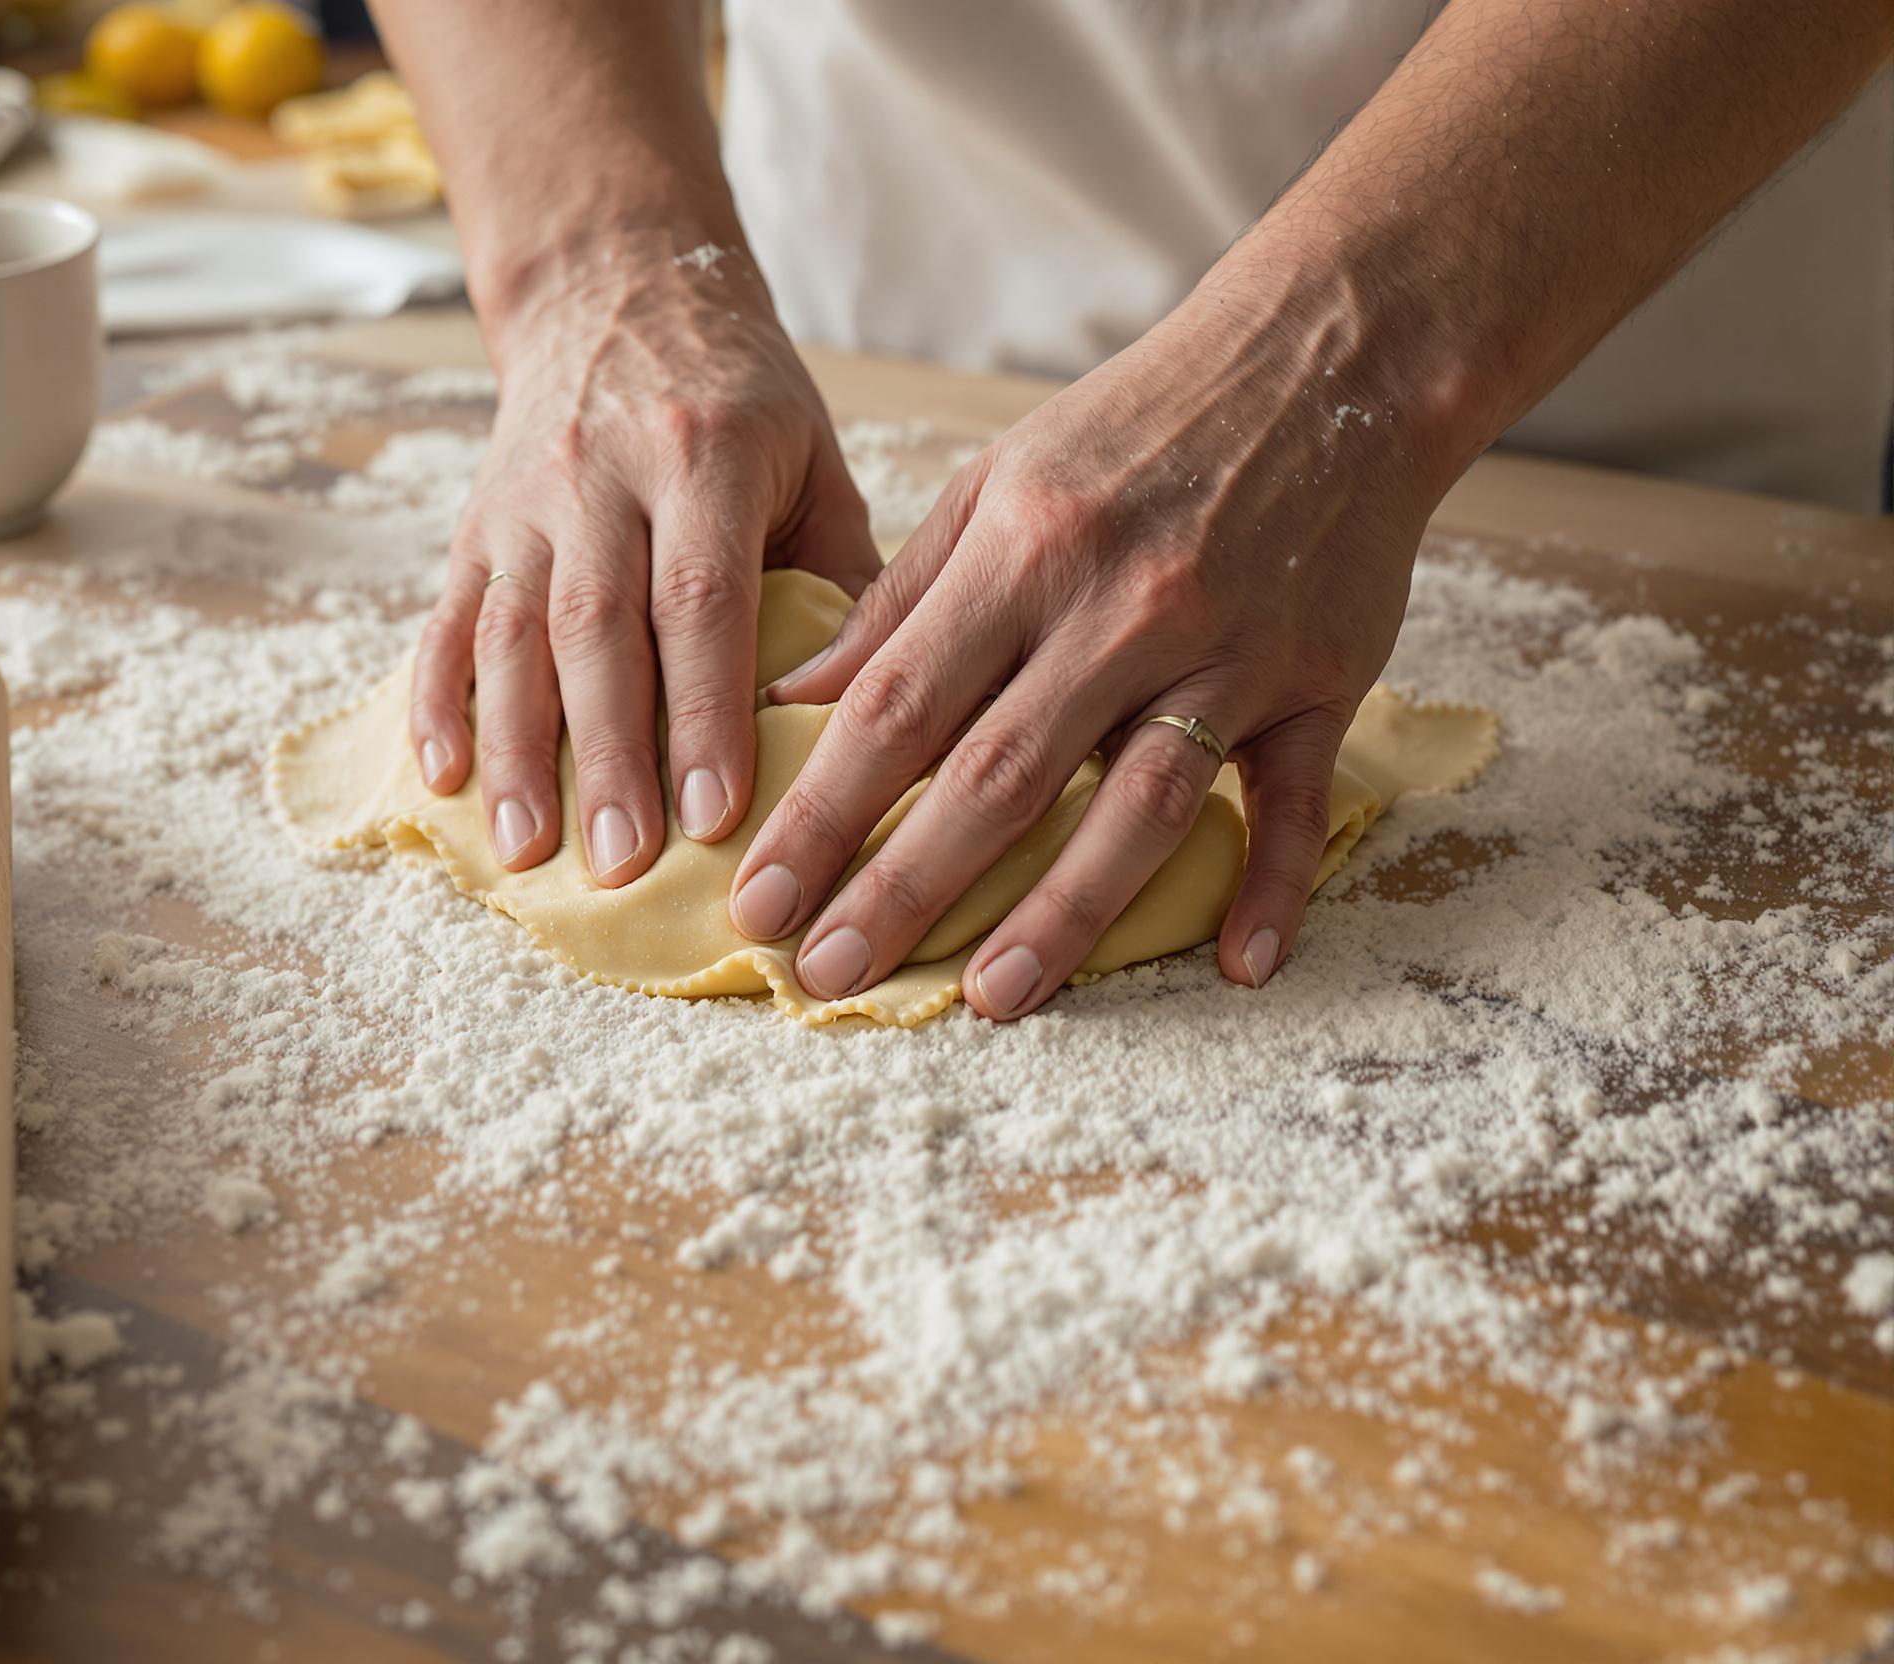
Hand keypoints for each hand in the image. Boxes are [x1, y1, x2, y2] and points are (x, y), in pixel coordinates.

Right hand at [411, 240, 878, 884]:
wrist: (616, 291)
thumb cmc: (741, 398)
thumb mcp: (812, 457)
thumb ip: (845, 575)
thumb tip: (876, 717)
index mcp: (705, 455)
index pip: (701, 597)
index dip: (704, 709)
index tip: (717, 813)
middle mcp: (603, 476)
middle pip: (599, 631)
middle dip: (609, 756)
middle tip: (623, 863)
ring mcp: (525, 501)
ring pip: (511, 634)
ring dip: (516, 750)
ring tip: (528, 850)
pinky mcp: (473, 525)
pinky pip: (445, 621)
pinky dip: (437, 703)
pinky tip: (444, 779)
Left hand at [729, 268, 1453, 1017]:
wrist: (1327, 358)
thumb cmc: (1136, 427)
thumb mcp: (995, 483)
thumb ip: (900, 599)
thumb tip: (795, 701)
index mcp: (1025, 550)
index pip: (897, 705)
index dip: (820, 811)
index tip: (759, 899)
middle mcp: (1120, 606)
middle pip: (999, 773)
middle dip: (903, 884)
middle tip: (828, 974)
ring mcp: (1228, 649)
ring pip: (1138, 805)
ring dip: (1062, 913)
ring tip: (988, 998)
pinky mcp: (1321, 680)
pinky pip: (1296, 798)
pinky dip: (1275, 882)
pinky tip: (1240, 965)